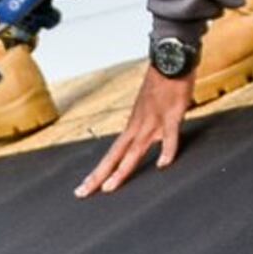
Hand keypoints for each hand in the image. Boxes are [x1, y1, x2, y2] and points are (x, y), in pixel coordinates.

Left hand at [75, 70, 192, 197]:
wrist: (170, 60)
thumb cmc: (163, 84)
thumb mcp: (149, 109)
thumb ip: (147, 126)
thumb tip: (144, 139)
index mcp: (133, 126)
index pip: (112, 153)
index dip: (99, 171)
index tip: (86, 187)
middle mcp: (138, 126)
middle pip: (115, 156)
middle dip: (99, 176)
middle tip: (82, 193)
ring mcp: (153, 121)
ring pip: (135, 150)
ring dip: (122, 170)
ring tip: (109, 188)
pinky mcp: (170, 115)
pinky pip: (169, 136)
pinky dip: (166, 150)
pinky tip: (163, 164)